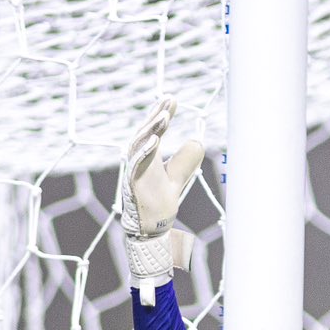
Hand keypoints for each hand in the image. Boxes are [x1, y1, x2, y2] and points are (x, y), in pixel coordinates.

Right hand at [120, 97, 204, 304]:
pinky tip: (154, 139)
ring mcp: (134, 172)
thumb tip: (197, 140)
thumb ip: (185, 160)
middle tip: (168, 101)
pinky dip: (144, 151)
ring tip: (164, 117)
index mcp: (148, 157)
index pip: (155, 130)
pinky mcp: (133, 184)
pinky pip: (136, 164)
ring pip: (140, 145)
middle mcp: (139, 161)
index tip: (172, 99)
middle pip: (146, 132)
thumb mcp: (177, 179)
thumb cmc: (159, 204)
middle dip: (157, 116)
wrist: (150, 230)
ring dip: (151, 129)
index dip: (163, 114)